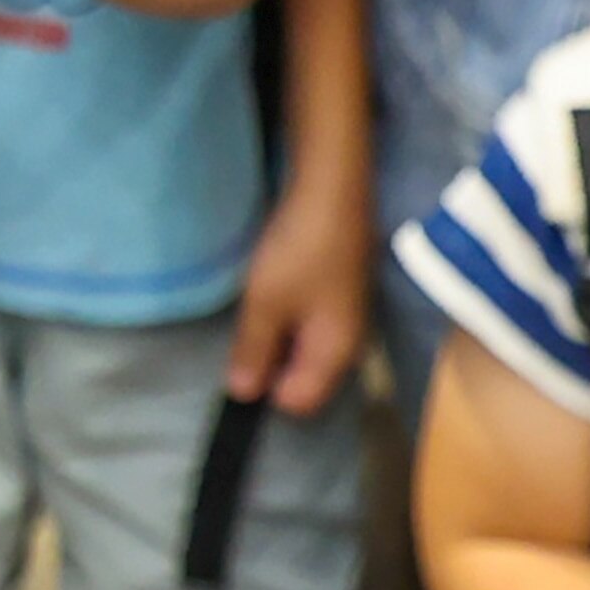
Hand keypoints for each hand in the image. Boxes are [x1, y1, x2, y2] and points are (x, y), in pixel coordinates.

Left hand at [227, 163, 371, 421]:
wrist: (333, 187)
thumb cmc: (300, 250)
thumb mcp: (266, 303)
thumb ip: (253, 352)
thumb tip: (243, 395)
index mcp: (336, 355)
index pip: (298, 402)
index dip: (265, 390)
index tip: (240, 359)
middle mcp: (349, 343)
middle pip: (303, 377)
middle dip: (270, 364)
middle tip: (245, 330)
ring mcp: (346, 316)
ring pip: (303, 347)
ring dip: (276, 336)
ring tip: (255, 307)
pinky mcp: (339, 292)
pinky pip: (308, 323)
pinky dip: (286, 315)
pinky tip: (272, 290)